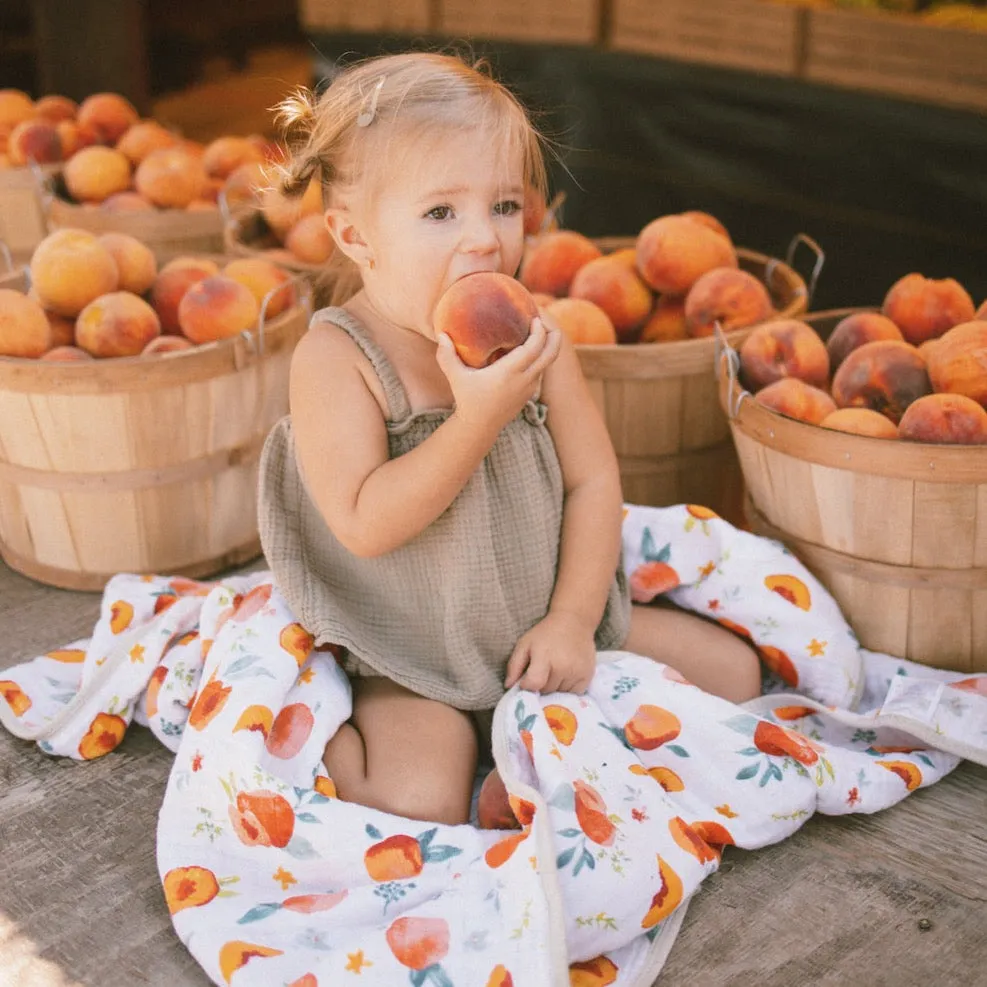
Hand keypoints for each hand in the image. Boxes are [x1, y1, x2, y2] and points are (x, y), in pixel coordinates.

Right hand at [436, 316, 560, 434]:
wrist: (480, 426)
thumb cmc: (467, 399)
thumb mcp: (455, 377)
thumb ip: (446, 355)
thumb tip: (441, 334)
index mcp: (510, 372)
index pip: (534, 347)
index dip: (539, 331)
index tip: (534, 318)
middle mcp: (524, 379)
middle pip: (551, 354)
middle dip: (554, 335)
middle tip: (546, 321)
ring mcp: (530, 387)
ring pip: (548, 363)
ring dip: (547, 346)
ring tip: (537, 332)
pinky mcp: (530, 393)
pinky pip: (541, 371)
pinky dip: (540, 358)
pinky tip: (530, 349)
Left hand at [504, 610, 597, 694]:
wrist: (574, 621)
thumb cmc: (545, 633)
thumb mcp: (525, 644)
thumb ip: (514, 665)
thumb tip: (509, 686)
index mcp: (544, 656)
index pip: (534, 684)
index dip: (527, 685)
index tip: (527, 679)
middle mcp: (563, 666)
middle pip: (546, 690)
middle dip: (541, 684)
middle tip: (543, 670)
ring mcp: (577, 672)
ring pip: (559, 693)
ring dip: (555, 686)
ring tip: (555, 670)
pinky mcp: (587, 676)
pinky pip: (573, 693)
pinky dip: (568, 688)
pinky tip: (566, 674)